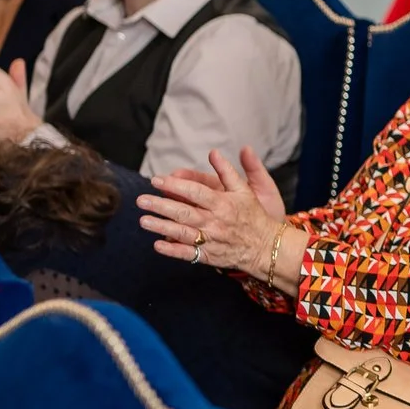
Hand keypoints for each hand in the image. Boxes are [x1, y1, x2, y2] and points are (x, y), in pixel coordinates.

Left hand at [136, 148, 286, 273]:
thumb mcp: (245, 190)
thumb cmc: (254, 215)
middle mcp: (215, 222)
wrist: (267, 246)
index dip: (175, 185)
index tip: (157, 180)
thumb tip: (213, 152)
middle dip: (161, 205)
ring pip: (183, 232)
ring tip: (143, 220)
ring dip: (162, 227)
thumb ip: (228, 171)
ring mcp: (211, 240)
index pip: (195, 192)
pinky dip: (173, 250)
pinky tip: (158, 244)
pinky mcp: (210, 255)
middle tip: (142, 200)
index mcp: (223, 203)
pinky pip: (189, 254)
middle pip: (184, 212)